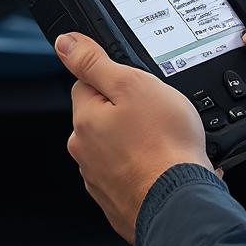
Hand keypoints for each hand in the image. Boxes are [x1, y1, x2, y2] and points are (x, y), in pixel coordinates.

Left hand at [55, 32, 213, 243]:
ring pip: (118, 145)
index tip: (136, 85)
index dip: (115, 78)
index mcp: (85, 120)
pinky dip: (146, 167)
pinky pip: (132, 172)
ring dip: (138, 140)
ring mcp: (101, 180)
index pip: (87, 83)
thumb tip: (65, 43)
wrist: (181, 202)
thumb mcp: (132, 84)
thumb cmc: (163, 144)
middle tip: (157, 113)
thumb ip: (95, 62)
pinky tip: (166, 164)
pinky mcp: (119, 201)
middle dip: (127, 111)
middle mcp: (85, 152)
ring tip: (166, 141)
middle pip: (103, 115)